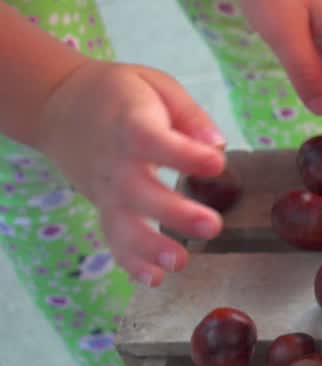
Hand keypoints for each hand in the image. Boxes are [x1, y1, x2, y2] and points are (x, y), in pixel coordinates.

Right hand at [35, 61, 227, 286]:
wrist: (60, 106)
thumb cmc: (121, 95)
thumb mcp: (156, 86)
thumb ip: (188, 114)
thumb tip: (217, 143)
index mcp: (131, 125)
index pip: (155, 142)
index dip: (184, 155)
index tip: (216, 163)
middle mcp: (116, 163)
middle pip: (141, 192)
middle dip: (175, 213)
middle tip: (212, 226)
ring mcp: (106, 190)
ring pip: (123, 224)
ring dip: (150, 248)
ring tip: (180, 263)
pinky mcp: (103, 208)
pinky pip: (113, 239)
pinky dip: (130, 262)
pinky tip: (155, 279)